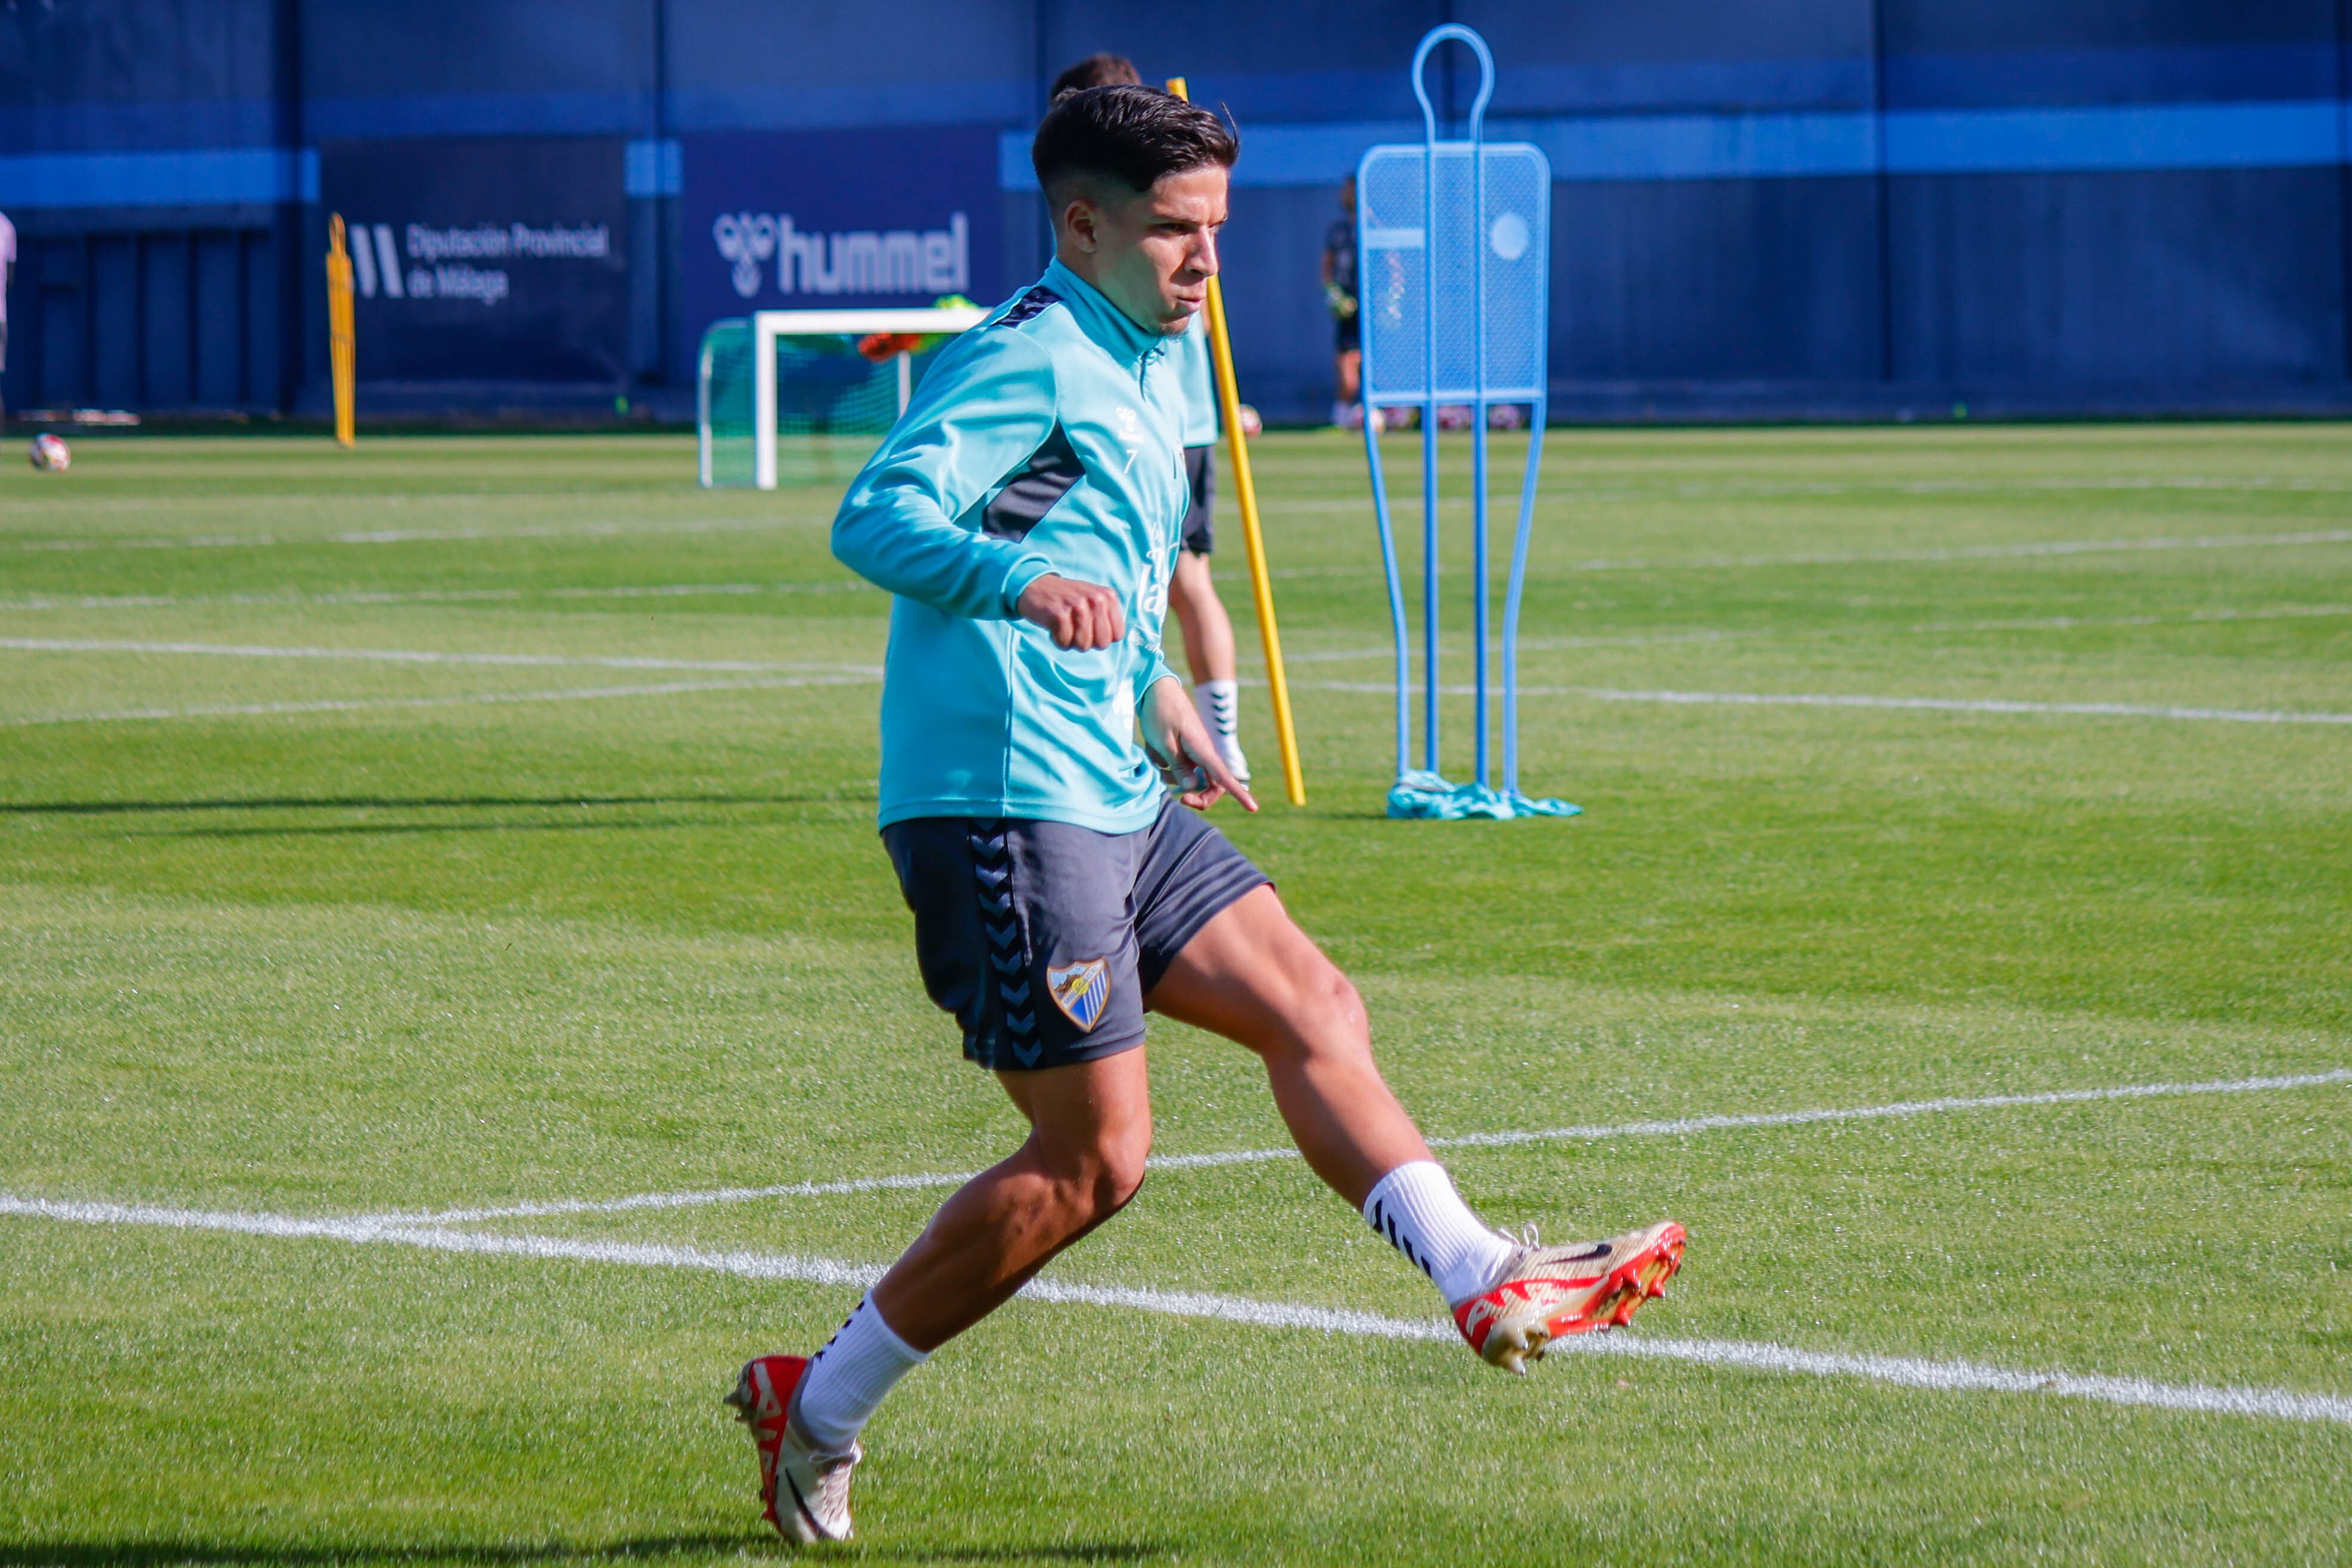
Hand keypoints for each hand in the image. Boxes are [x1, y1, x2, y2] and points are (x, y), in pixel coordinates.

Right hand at [1017, 574, 1125, 650]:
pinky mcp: (1059, 613)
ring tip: (1064, 625)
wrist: (1034, 586)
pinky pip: (1065, 643)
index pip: (1117, 635)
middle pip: (1101, 643)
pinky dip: (1057, 639)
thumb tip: (1114, 639)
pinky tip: (1053, 625)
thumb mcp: (1092, 601)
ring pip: (1083, 645)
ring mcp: (1078, 605)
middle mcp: (1096, 599)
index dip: (1101, 638)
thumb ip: (1107, 617)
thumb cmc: (1066, 600)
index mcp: (1108, 596)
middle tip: (1075, 627)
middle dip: (1087, 641)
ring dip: (1070, 641)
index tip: (1089, 628)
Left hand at [1141, 677, 1256, 813]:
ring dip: (1172, 778)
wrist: (1156, 688)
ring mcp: (1193, 751)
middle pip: (1211, 785)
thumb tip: (1191, 787)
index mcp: (1202, 749)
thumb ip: (1177, 766)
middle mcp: (1202, 752)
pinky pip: (1177, 767)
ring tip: (1156, 762)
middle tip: (1180, 799)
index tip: (1253, 808)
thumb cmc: (1160, 712)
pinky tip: (1153, 751)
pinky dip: (1164, 765)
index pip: (1224, 777)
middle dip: (1199, 796)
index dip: (1239, 794)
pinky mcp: (1183, 749)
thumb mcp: (1163, 741)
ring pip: (1189, 777)